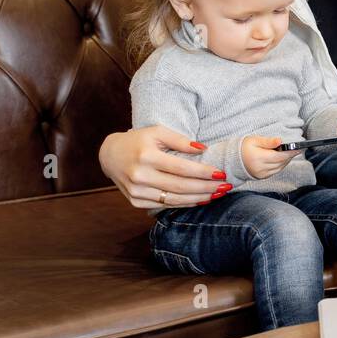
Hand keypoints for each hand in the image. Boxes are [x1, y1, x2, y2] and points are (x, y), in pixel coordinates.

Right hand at [98, 126, 228, 209]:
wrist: (110, 155)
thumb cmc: (139, 140)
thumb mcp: (158, 132)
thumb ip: (181, 140)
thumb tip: (203, 149)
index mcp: (146, 157)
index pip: (182, 168)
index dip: (204, 172)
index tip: (222, 173)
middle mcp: (140, 176)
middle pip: (180, 186)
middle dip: (206, 188)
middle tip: (225, 187)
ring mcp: (137, 192)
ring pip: (174, 199)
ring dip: (198, 198)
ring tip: (217, 194)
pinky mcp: (135, 202)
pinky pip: (164, 205)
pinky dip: (184, 203)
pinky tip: (199, 199)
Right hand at [241, 135, 303, 179]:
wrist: (233, 159)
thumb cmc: (243, 147)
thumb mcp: (254, 140)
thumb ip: (268, 141)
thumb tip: (280, 141)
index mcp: (258, 158)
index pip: (279, 156)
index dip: (290, 153)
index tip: (298, 148)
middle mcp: (261, 168)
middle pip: (281, 162)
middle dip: (290, 156)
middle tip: (297, 148)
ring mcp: (262, 174)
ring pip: (280, 167)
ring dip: (286, 160)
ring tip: (291, 152)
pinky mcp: (263, 176)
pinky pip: (276, 170)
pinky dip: (281, 164)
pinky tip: (283, 158)